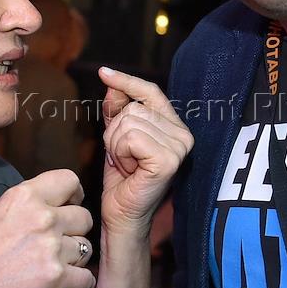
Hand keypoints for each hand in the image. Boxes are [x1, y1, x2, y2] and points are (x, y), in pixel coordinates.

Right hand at [0, 169, 94, 287]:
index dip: (74, 195)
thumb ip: (22, 207)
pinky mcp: (56, 278)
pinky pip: (86, 278)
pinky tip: (62, 285)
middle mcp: (42, 218)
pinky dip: (77, 284)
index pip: (70, 180)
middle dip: (75, 231)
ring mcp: (51, 248)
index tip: (69, 205)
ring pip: (86, 248)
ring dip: (74, 259)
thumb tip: (42, 206)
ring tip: (54, 266)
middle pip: (84, 217)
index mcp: (24, 196)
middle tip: (59, 243)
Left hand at [98, 67, 192, 235]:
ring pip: (129, 123)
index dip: (127, 81)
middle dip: (116, 132)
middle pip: (134, 108)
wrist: (122, 215)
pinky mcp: (168, 160)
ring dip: (116, 145)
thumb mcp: (117, 137)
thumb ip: (117, 110)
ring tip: (126, 165)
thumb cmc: (122, 180)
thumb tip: (112, 83)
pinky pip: (130, 138)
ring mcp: (178, 147)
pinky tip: (128, 170)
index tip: (103, 72)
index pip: (151, 92)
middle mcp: (183, 135)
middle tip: (123, 157)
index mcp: (174, 127)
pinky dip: (120, 153)